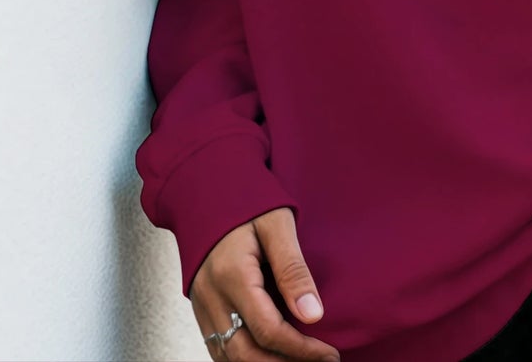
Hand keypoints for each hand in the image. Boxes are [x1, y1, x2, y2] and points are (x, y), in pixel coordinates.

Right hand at [190, 206, 341, 361]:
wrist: (205, 187)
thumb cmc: (246, 201)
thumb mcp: (276, 224)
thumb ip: (293, 269)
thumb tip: (313, 315)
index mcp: (232, 275)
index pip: (268, 331)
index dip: (302, 350)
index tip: (330, 354)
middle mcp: (211, 297)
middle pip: (246, 354)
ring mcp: (202, 305)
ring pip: (230, 357)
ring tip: (299, 360)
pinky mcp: (200, 308)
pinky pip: (219, 348)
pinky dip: (245, 358)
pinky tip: (271, 355)